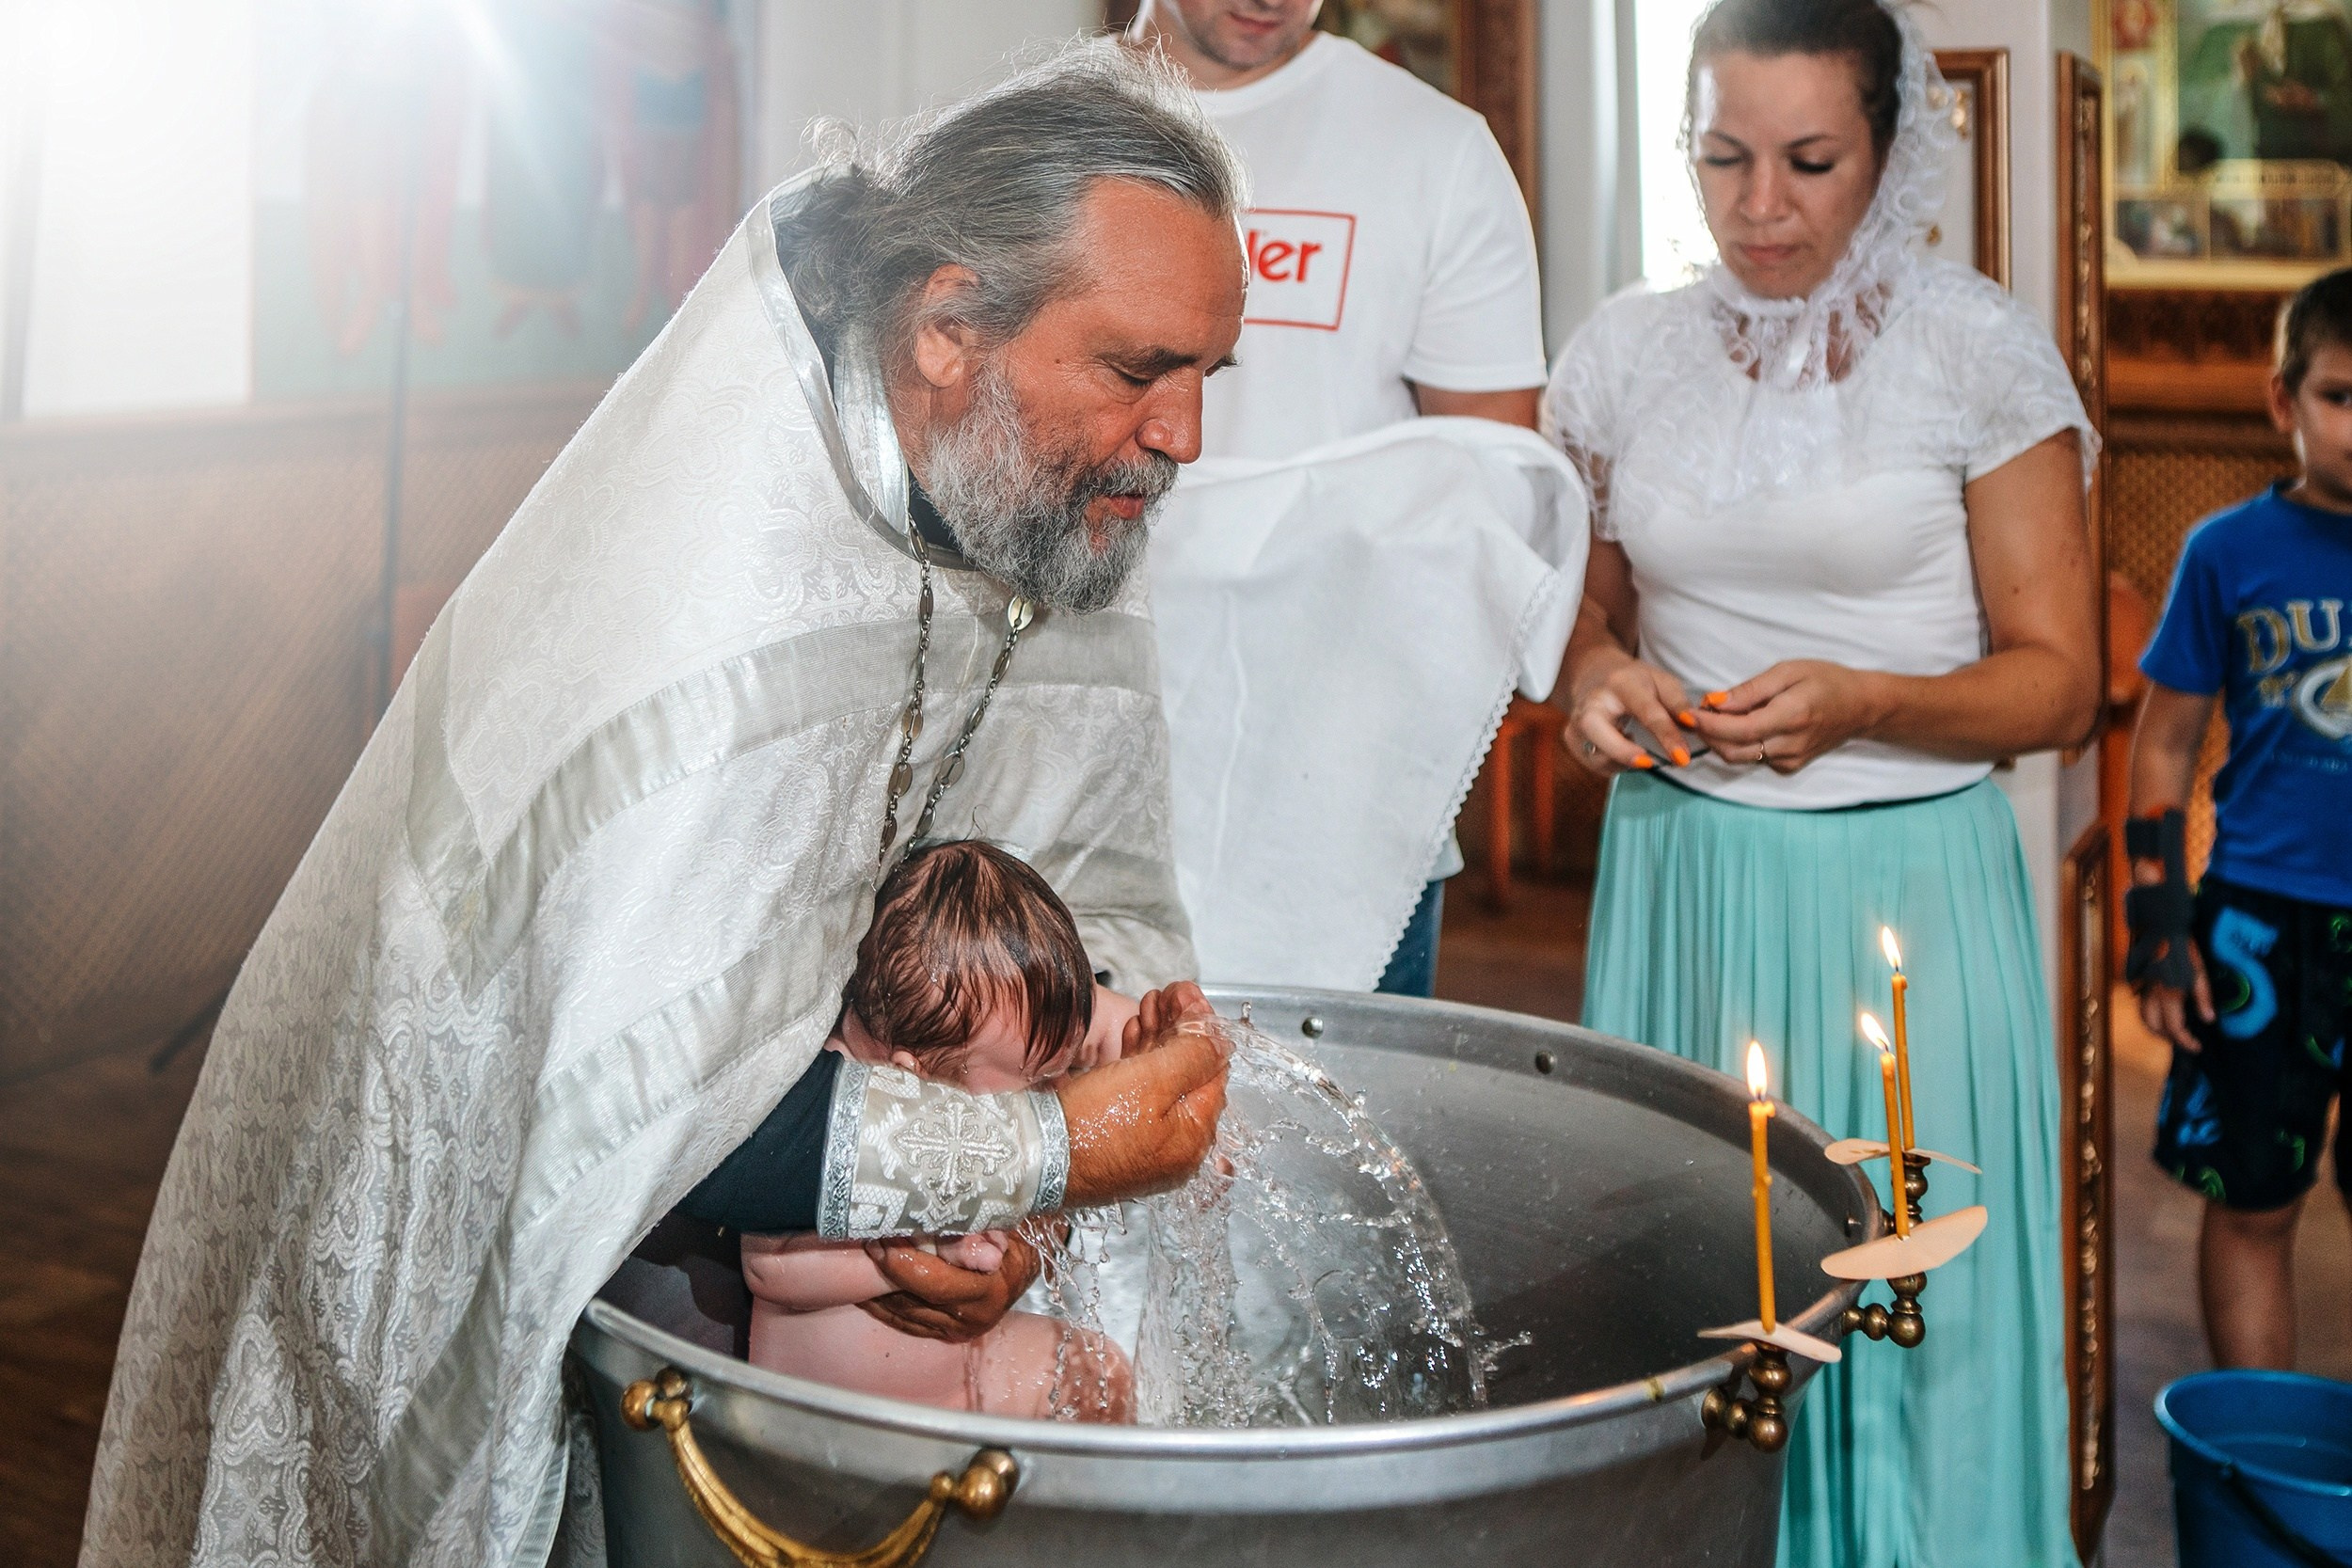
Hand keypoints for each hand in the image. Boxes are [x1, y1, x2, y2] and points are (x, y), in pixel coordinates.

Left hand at [857, 1230, 1038, 1342]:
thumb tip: (956, 1232)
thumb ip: (977, 1233)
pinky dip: (884, 1306)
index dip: (901, 1261)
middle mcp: (972, 1318)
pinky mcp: (946, 1333)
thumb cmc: (1018, 1235)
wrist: (1032, 1261)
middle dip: (883, 1271)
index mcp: (988, 1292)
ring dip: (878, 1289)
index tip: (880, 1237)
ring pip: (904, 1313)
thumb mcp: (1003, 1226)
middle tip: (865, 1242)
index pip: (933, 1282)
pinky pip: (906, 1322)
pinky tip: (866, 1288)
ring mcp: (958, 1330)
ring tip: (860, 1259)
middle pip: (913, 1298)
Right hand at [1061, 981, 1228, 1206]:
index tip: (1187, 995)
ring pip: (1162, 1079)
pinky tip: (1133, 1033)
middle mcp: (1175, 1145)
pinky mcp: (1119, 1137)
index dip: (1202, 1026)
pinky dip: (1138, 1061)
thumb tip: (1222, 1040)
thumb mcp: (1154, 1080)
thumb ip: (1195, 1056)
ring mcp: (1146, 1143)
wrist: (1034, 1157)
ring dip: (1158, 1038)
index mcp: (1194, 1136)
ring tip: (1148, 1005)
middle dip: (1178, 1027)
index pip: (1213, 1069)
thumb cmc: (1092, 1126)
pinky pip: (1138, 1093)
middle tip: (1167, 994)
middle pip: (1187, 1073)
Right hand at [1565, 651, 1694, 776]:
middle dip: (1621, 751)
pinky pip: (1595, 763)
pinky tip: (1621, 746)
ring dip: (1624, 760)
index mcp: (1620, 683)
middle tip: (1648, 763)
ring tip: (1637, 746)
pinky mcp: (1571, 739)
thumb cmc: (1634, 681)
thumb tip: (1692, 726)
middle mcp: (1591, 702)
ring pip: (1596, 754)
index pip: (1646, 711)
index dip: (1666, 736)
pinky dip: (1614, 763)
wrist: (1595, 675)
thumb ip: (1678, 703)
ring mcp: (1575, 722)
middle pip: (1596, 730)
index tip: (1682, 758)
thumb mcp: (1661, 682)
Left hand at [1689, 661, 1890, 773]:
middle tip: (1698, 712)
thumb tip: (1715, 702)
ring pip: (1739, 757)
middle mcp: (1789, 746)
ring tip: (1719, 715)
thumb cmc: (1826, 681)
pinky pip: (1753, 759)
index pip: (1737, 731)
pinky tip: (1742, 725)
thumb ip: (1750, 690)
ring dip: (1721, 739)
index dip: (1707, 725)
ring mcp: (1789, 761)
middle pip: (1732, 751)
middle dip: (1708, 735)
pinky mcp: (1788, 768)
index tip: (1688, 713)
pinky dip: (1739, 744)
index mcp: (1790, 717)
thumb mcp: (1788, 671)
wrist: (1861, 707)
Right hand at [2138, 944, 2215, 1052]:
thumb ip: (2203, 997)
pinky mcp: (2136, 980)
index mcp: (2169, 994)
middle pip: (2153, 1027)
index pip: (2175, 1028)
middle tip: (2183, 1038)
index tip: (2196, 1047)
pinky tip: (2162, 1008)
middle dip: (2168, 1037)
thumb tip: (2208, 1019)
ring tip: (2172, 1027)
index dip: (2186, 1042)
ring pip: (2143, 1016)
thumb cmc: (2183, 947)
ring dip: (2156, 1027)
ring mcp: (2141, 987)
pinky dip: (2150, 1013)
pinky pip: (2141, 1003)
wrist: (2159, 925)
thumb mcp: (2199, 972)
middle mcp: (2152, 995)